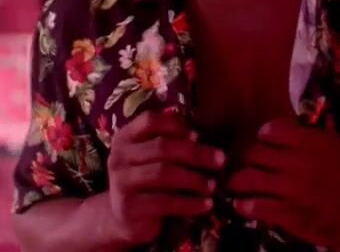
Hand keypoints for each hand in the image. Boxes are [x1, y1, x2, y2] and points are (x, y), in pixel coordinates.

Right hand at [102, 111, 226, 246]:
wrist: (121, 218)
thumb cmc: (145, 182)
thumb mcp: (150, 159)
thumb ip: (168, 143)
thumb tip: (202, 135)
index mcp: (125, 138)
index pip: (150, 121)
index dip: (176, 126)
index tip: (198, 136)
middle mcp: (118, 157)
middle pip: (162, 147)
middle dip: (196, 153)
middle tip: (220, 161)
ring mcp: (121, 182)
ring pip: (164, 173)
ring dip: (194, 179)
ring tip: (213, 186)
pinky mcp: (128, 207)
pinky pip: (165, 202)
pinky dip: (189, 203)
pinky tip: (205, 205)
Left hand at [227, 118, 339, 247]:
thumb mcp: (334, 144)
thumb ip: (307, 134)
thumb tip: (282, 127)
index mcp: (309, 141)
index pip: (269, 130)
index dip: (264, 137)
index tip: (264, 144)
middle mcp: (296, 162)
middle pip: (253, 154)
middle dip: (247, 160)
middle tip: (248, 165)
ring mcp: (290, 189)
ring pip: (246, 179)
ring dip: (238, 182)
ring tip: (237, 185)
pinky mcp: (287, 213)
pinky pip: (254, 206)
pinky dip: (244, 205)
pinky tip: (243, 205)